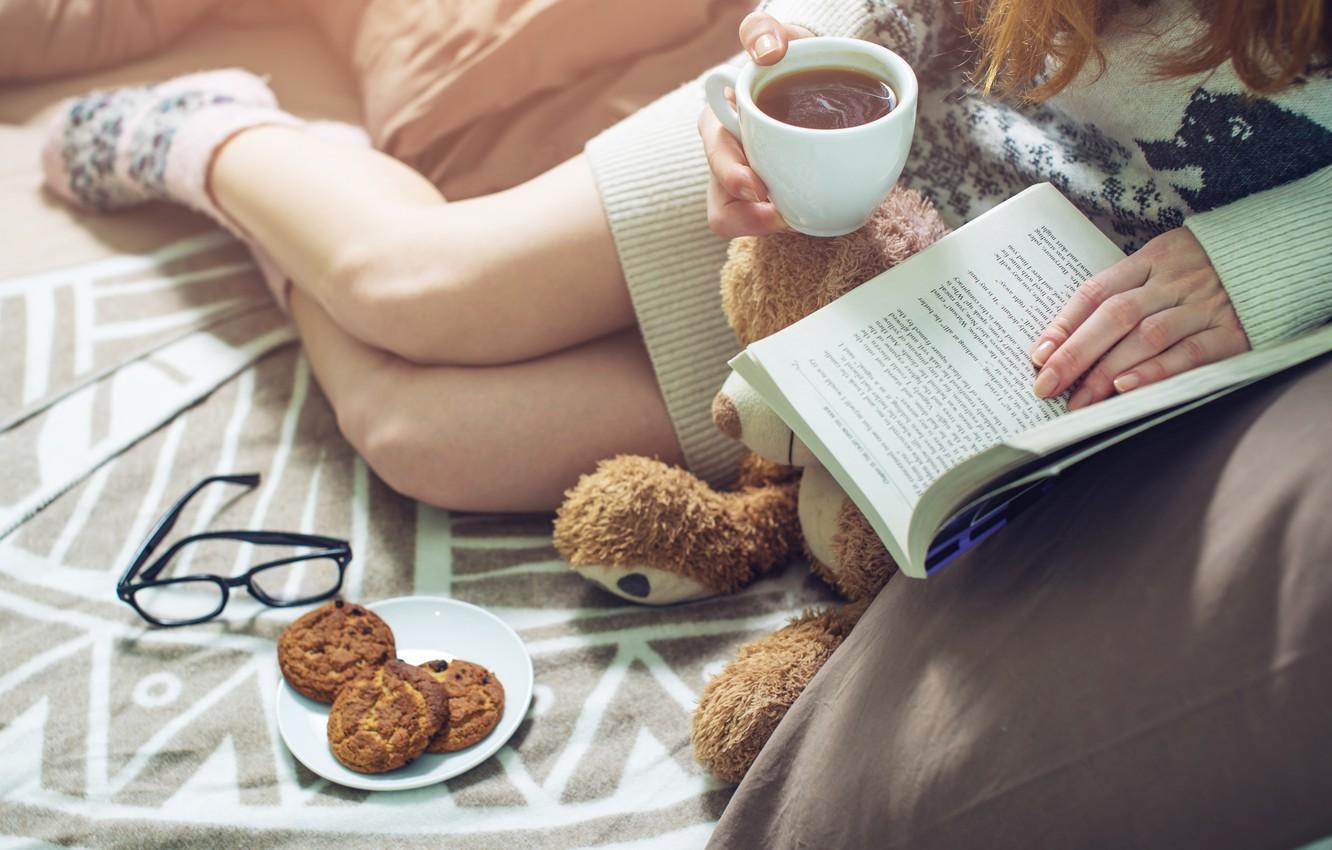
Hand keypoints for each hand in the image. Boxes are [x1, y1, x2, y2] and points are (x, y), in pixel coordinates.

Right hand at [698, 12, 813, 238]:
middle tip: (776, 213)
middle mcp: (724, 150)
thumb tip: (767, 52)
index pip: (712, 143)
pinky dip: (775, 225)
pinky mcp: (760, 196)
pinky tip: (800, 218)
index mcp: (721, 112)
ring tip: (790, 223)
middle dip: (744, 212)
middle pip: (718, 195)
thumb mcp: (780, 35)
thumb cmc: (791, 58)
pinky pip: (756, 222)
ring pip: (728, 217)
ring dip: (755, 226)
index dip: (730, 172)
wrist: (815, 78)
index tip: (757, 187)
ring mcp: (740, 176)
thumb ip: (765, 31)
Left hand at [1029, 228, 1250, 409]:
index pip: (1097, 292)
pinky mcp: (1231, 331)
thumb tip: (1062, 340)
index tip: (1037, 355)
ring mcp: (1204, 305)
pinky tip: (1128, 387)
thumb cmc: (1200, 271)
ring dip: (1108, 370)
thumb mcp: (1161, 265)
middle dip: (1076, 355)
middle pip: (1115, 316)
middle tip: (1047, 386)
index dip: (1064, 324)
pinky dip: (1156, 370)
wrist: (1273, 259)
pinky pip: (1190, 352)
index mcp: (1151, 260)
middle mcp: (1175, 281)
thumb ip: (1121, 293)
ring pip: (1147, 336)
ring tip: (1081, 400)